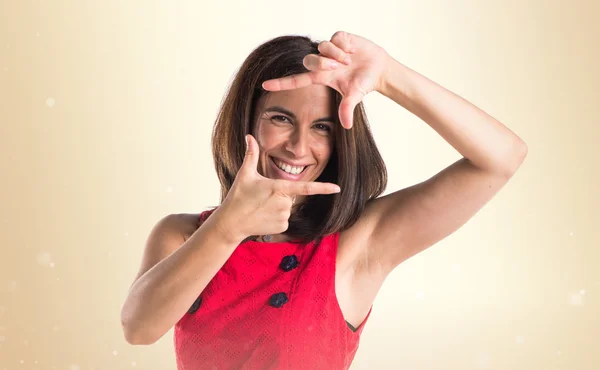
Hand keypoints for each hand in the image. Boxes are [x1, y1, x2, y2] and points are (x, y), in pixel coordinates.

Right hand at [217, 135, 340, 240]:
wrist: (230, 223)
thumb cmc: (237, 197)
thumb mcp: (245, 174)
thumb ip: (251, 154)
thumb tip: (249, 136)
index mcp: (279, 188)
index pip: (306, 187)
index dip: (323, 188)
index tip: (337, 188)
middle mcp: (284, 203)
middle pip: (290, 196)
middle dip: (280, 195)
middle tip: (261, 198)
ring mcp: (284, 217)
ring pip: (287, 208)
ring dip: (277, 207)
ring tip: (260, 207)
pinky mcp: (282, 228)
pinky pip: (284, 220)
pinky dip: (276, 218)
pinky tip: (263, 217)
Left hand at [262, 31, 389, 128]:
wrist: (379, 68)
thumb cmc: (364, 83)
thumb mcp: (355, 96)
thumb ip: (347, 109)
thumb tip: (346, 126)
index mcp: (321, 77)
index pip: (296, 81)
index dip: (280, 83)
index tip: (264, 85)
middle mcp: (322, 63)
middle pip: (309, 60)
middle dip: (324, 63)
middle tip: (340, 67)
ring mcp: (330, 49)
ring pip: (323, 47)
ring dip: (337, 54)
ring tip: (349, 60)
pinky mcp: (339, 38)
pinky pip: (335, 38)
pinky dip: (345, 45)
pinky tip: (353, 50)